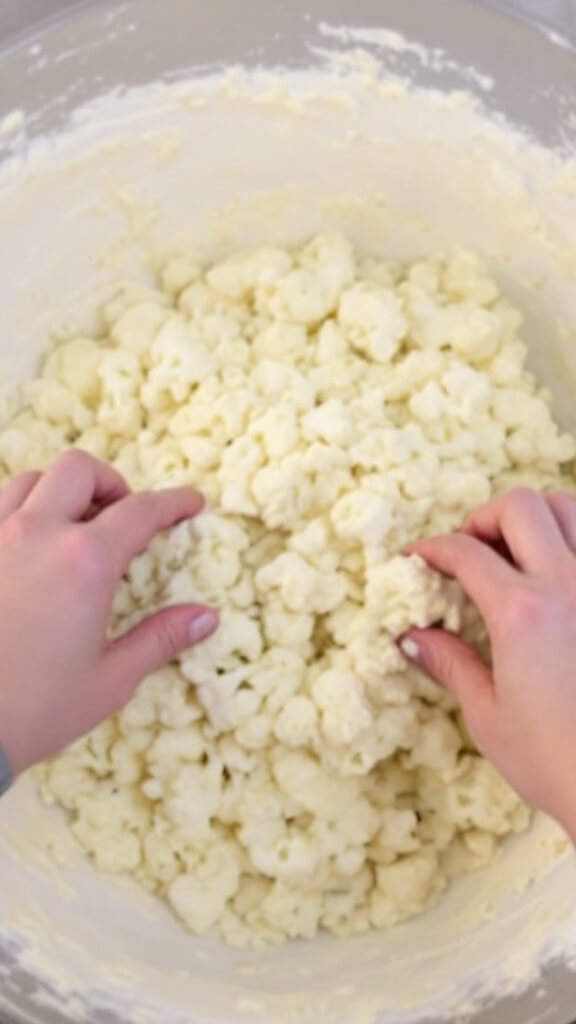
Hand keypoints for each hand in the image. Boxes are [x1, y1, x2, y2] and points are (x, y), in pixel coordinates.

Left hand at [0, 451, 217, 776]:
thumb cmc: (37, 708)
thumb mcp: (111, 679)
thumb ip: (160, 638)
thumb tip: (206, 617)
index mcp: (85, 561)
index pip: (141, 511)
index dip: (173, 502)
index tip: (192, 503)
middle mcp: (37, 534)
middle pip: (78, 470)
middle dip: (111, 483)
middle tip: (123, 517)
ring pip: (30, 480)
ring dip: (61, 491)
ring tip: (74, 526)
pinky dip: (21, 512)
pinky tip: (31, 549)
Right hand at [402, 488, 575, 838]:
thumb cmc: (555, 761)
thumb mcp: (489, 715)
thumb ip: (450, 663)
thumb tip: (412, 637)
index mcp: (522, 612)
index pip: (464, 551)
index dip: (432, 549)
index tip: (418, 560)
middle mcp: (568, 584)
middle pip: (520, 506)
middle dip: (484, 519)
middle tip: (470, 551)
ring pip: (570, 506)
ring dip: (536, 518)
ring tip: (519, 551)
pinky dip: (574, 540)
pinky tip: (559, 577)